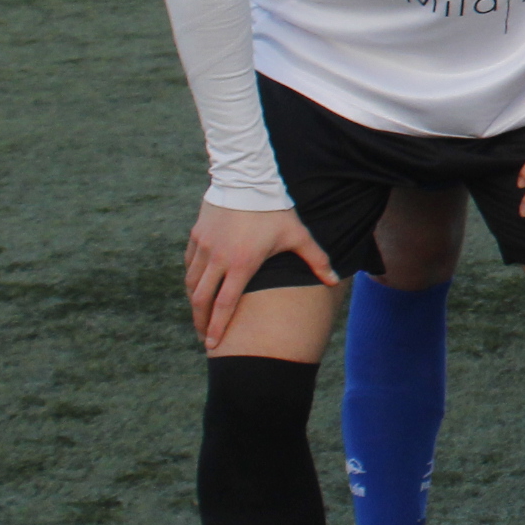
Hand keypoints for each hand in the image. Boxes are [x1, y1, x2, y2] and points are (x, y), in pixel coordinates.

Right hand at [185, 202, 331, 346]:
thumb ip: (316, 260)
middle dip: (200, 322)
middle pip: (201, 300)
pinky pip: (189, 265)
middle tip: (203, 337)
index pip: (225, 305)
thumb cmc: (276, 210)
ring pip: (192, 283)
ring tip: (200, 316)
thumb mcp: (298, 235)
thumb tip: (335, 281)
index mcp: (242, 264)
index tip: (213, 344)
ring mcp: (204, 248)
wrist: (247, 180)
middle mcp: (218, 259)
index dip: (217, 327)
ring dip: (194, 302)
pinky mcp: (196, 237)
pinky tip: (196, 288)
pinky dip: (191, 280)